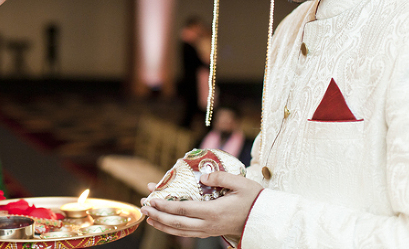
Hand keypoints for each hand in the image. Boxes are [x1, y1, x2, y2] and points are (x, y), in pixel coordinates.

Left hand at [140, 171, 262, 238]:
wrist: (265, 220)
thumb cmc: (254, 200)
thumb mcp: (241, 184)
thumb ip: (221, 177)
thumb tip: (203, 175)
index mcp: (213, 211)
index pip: (183, 209)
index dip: (165, 205)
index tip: (152, 199)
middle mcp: (208, 224)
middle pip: (177, 223)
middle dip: (158, 215)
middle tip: (143, 207)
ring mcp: (208, 230)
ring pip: (180, 231)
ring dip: (162, 224)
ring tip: (147, 216)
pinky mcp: (210, 231)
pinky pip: (187, 233)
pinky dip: (172, 229)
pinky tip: (164, 224)